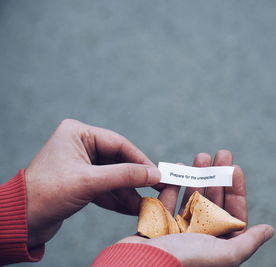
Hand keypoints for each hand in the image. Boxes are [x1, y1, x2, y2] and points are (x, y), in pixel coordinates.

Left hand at [25, 119, 160, 248]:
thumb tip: (155, 174)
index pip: (118, 144)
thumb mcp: (89, 182)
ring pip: (113, 176)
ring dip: (129, 192)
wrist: (19, 221)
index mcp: (77, 134)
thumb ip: (125, 176)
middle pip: (118, 161)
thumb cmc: (46, 194)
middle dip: (136, 179)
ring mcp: (81, 164)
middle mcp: (80, 145)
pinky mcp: (81, 182)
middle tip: (158, 189)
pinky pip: (106, 188)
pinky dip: (118, 198)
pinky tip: (134, 208)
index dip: (140, 160)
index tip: (158, 174)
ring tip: (148, 204)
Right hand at [117, 150, 274, 266]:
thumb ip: (247, 242)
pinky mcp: (159, 223)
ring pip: (192, 197)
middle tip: (221, 153)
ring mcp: (179, 230)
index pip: (232, 213)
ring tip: (201, 156)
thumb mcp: (224, 254)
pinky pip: (168, 199)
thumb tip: (269, 230)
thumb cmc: (186, 261)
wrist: (141, 265)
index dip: (236, 190)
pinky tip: (178, 168)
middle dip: (218, 176)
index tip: (236, 168)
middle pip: (213, 200)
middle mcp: (200, 237)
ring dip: (198, 175)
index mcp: (217, 244)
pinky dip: (173, 183)